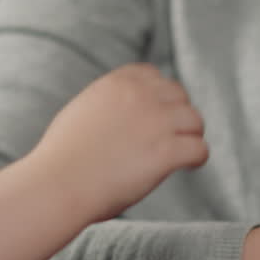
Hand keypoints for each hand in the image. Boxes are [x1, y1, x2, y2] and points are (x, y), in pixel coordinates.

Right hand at [30, 63, 208, 221]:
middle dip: (178, 114)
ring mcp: (156, 123)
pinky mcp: (166, 152)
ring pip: (195, 120)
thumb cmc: (62, 157)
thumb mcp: (82, 111)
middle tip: (173, 136)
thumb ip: (107, 103)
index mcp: (117, 83)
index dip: (160, 95)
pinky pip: (199, 149)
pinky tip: (189, 165)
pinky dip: (197, 158)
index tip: (158, 114)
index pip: (153, 76)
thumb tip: (120, 111)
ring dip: (191, 135)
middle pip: (179, 96)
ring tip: (183, 151)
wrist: (59, 183)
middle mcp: (141, 97)